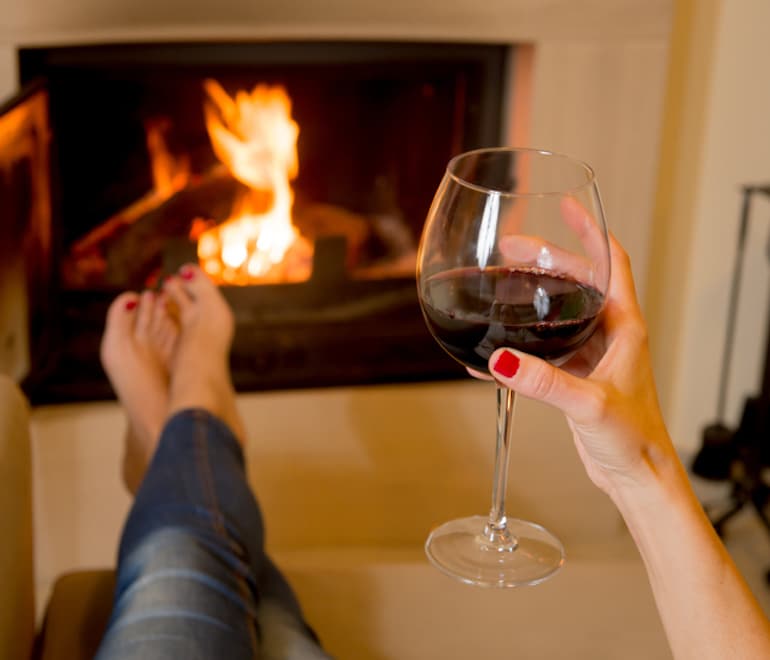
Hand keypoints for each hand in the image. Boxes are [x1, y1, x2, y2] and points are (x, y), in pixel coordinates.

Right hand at [487, 235, 675, 496]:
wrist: (637, 475)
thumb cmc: (634, 438)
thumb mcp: (587, 404)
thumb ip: (544, 382)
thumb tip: (502, 358)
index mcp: (623, 327)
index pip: (611, 263)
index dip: (590, 231)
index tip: (566, 208)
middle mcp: (608, 335)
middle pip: (576, 282)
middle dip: (544, 261)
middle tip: (510, 250)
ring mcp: (592, 355)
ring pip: (558, 313)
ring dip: (531, 297)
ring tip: (499, 285)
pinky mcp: (576, 378)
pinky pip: (545, 350)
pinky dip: (521, 346)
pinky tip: (493, 354)